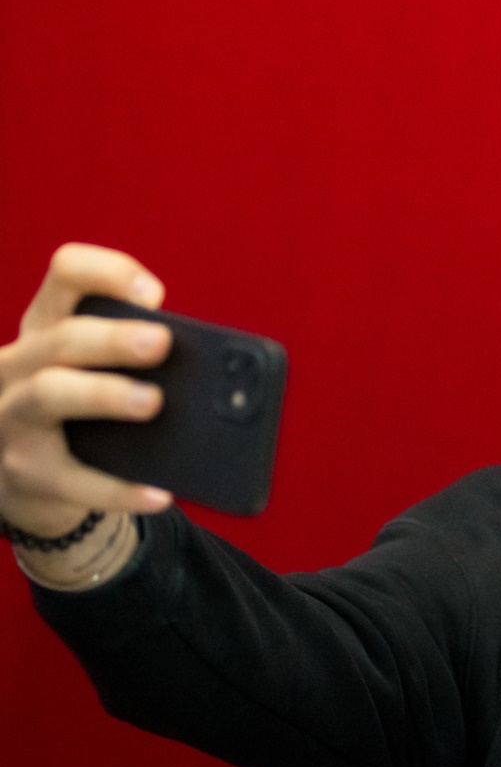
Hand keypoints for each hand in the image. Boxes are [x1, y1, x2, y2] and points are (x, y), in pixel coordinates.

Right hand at [0, 244, 174, 538]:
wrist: (26, 478)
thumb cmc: (78, 410)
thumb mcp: (92, 369)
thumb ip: (137, 357)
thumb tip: (214, 374)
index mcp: (46, 326)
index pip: (66, 274)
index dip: (107, 273)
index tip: (155, 295)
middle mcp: (18, 364)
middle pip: (60, 338)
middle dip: (112, 338)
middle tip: (161, 343)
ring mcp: (12, 417)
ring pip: (48, 394)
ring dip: (103, 394)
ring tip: (153, 402)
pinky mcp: (24, 472)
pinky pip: (72, 480)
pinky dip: (118, 489)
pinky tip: (160, 494)